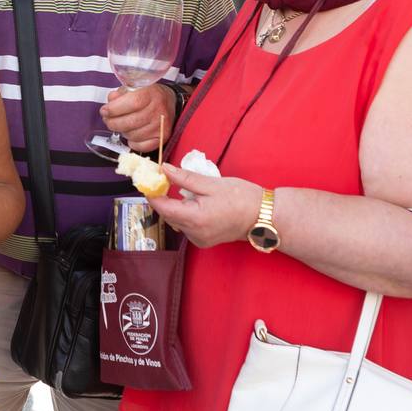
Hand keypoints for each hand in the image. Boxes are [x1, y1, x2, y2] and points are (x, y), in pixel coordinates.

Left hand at [102, 84, 176, 152]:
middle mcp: (158, 110)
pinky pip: (141, 146)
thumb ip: (120, 94)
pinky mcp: (162, 138)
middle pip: (130, 122)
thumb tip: (111, 100)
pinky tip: (131, 134)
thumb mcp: (134, 87)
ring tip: (121, 125)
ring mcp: (161, 126)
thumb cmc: (149, 95)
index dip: (114, 109)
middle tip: (108, 120)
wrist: (168, 101)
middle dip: (113, 123)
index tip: (105, 111)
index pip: (132, 102)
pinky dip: (132, 142)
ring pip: (133, 135)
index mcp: (151, 94)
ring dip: (122, 132)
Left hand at [146, 164, 262, 248]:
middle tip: (162, 180)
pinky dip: (184, 214)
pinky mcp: (204, 241)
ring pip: (176, 221)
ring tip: (182, 190)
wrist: (263, 217)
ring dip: (174, 206)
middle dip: (162, 198)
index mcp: (195, 218)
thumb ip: (184, 178)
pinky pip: (186, 227)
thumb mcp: (212, 183)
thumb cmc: (242, 198)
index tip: (148, 179)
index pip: (162, 207)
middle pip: (167, 215)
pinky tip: (194, 204)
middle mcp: (194, 233)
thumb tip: (164, 169)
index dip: (152, 193)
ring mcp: (199, 240)